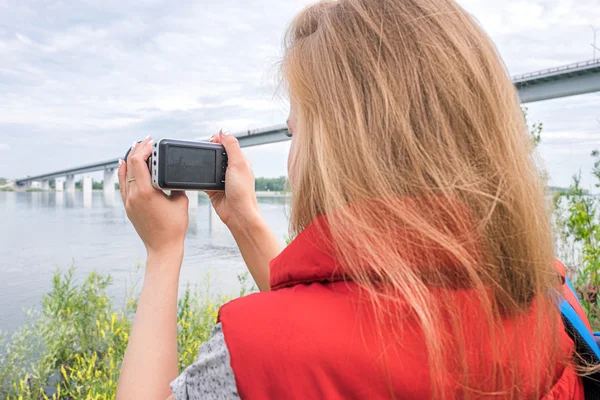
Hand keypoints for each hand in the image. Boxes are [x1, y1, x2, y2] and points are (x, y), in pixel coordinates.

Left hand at [118, 137, 188, 258]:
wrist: (163, 247)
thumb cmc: (174, 227)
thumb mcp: (180, 201)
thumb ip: (175, 184)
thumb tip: (172, 173)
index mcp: (145, 192)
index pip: (138, 162)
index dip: (144, 148)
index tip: (152, 141)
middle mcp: (133, 195)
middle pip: (129, 164)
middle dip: (137, 150)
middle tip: (146, 141)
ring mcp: (128, 201)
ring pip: (123, 173)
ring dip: (130, 159)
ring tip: (136, 148)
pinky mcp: (128, 207)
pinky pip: (123, 184)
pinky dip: (124, 172)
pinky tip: (125, 164)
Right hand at [206, 130, 259, 228]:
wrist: (237, 214)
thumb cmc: (242, 192)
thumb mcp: (238, 164)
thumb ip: (231, 146)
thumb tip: (224, 130)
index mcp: (240, 161)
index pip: (228, 144)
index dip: (219, 140)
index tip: (210, 139)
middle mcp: (232, 169)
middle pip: (217, 154)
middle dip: (209, 151)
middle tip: (201, 150)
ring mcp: (222, 179)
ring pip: (209, 166)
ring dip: (204, 164)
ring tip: (198, 162)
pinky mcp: (213, 189)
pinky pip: (203, 180)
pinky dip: (199, 178)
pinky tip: (197, 176)